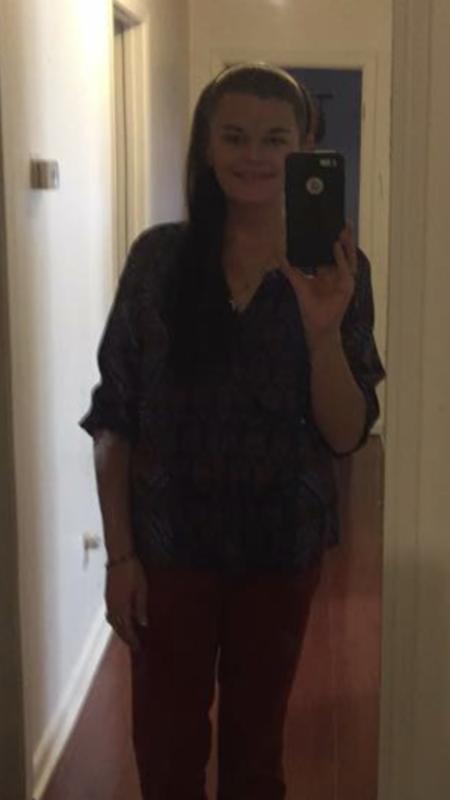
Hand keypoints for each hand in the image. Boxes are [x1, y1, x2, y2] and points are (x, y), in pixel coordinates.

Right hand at [105, 556, 147, 650]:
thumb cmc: (133, 572)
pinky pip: (110, 615)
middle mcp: (113, 607)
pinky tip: (120, 621)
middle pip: (118, 628)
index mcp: (122, 607)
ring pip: (112, 622)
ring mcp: (108, 601)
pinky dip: (115, 622)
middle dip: (126, 638)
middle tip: (134, 646)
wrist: (119, 558)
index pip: (127, 629)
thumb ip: (141, 608)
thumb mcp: (141, 589)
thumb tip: (143, 624)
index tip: (138, 648)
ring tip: (127, 636)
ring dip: (119, 631)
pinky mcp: (107, 596)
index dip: (132, 640)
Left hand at [279, 222, 356, 343]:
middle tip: (340, 218)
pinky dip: (341, 256)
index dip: (329, 237)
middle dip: (342, 235)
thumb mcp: (298, 283)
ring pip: (347, 256)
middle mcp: (337, 272)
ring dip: (347, 242)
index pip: (330, 250)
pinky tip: (336, 245)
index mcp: (327, 271)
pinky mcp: (347, 285)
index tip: (326, 222)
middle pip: (342, 250)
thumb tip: (278, 255)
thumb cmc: (309, 307)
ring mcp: (344, 278)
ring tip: (343, 227)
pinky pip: (345, 267)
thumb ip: (290, 268)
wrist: (317, 326)